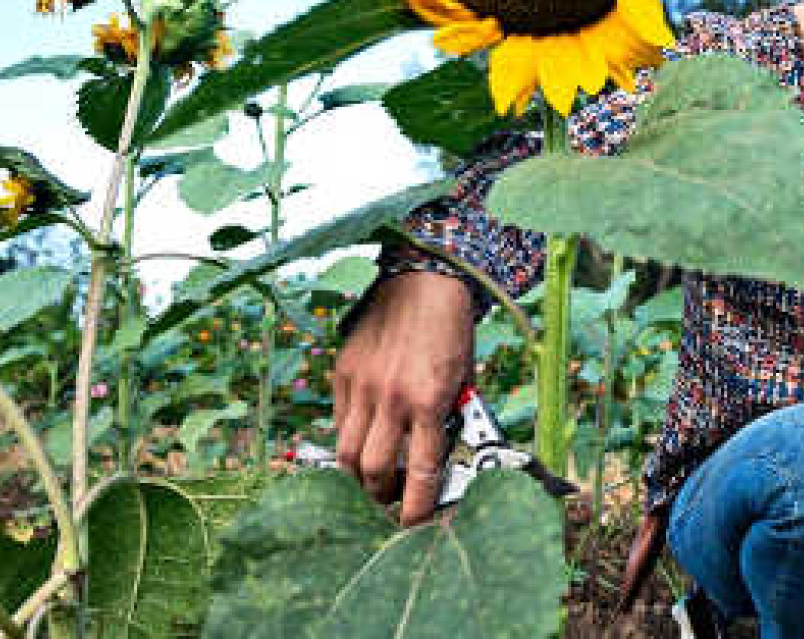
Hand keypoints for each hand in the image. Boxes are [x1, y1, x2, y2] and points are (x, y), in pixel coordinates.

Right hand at [333, 271, 471, 524]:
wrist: (423, 280)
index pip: (419, 469)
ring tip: (372, 477)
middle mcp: (391, 397)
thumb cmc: (452, 328)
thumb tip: (441, 450)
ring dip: (357, 475)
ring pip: (345, 451)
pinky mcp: (344, 372)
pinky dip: (348, 438)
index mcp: (429, 400)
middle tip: (390, 500)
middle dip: (379, 495)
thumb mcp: (465, 375)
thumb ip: (451, 413)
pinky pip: (338, 420)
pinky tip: (363, 438)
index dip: (414, 506)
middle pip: (370, 470)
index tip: (412, 523)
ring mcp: (362, 385)